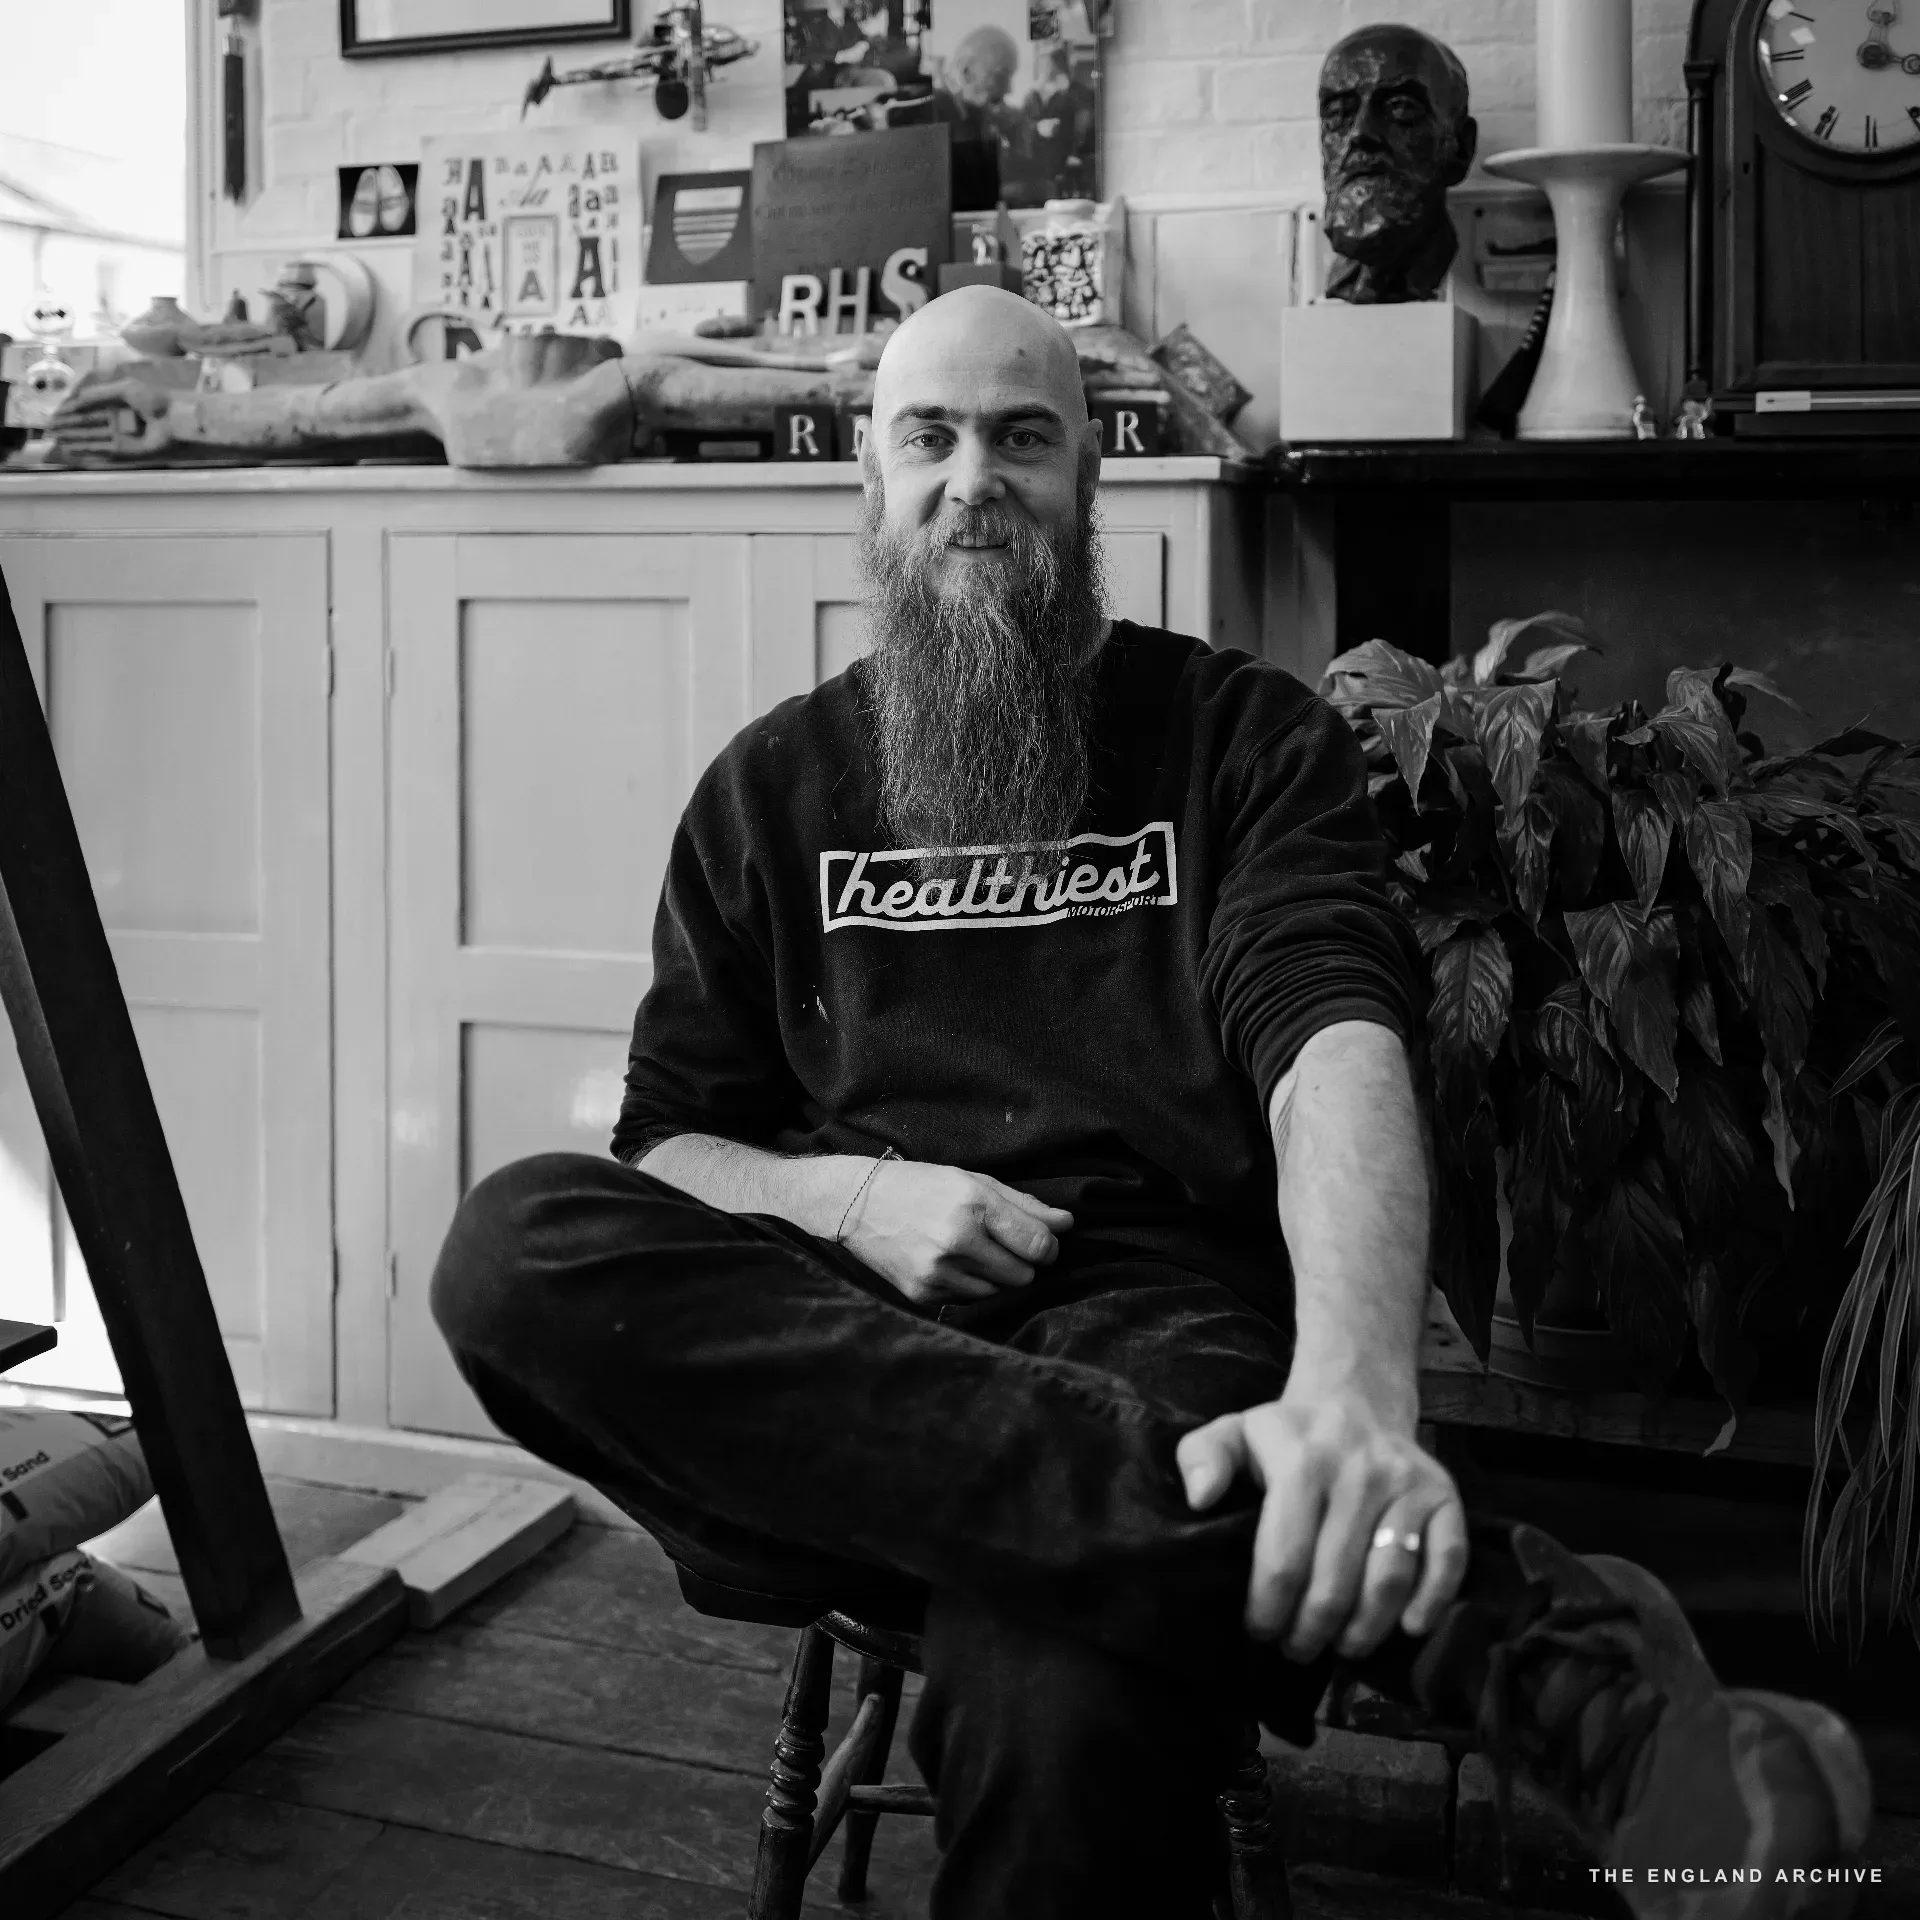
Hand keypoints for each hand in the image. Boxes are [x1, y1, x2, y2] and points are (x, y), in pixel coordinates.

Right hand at [49, 378, 179, 461]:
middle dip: (68, 426)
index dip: (71, 412)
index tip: (55, 415)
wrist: (174, 416)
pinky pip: (103, 450)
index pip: (89, 408)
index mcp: (117, 403)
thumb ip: (98, 394)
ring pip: (92, 437)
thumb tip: (74, 401)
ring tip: (56, 439)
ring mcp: (122, 435)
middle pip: (88, 424)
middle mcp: (118, 420)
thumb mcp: (123, 389)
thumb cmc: (153, 399)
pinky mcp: (127, 450)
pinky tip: (73, 449)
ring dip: (74, 438)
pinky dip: (88, 449)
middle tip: (50, 430)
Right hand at [841, 1159, 1072, 1306]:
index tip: (1044, 1242)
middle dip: (1022, 1262)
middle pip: (1024, 1274)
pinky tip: (950, 1263)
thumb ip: (1024, 1204)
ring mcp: (938, 1271)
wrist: (857, 1205)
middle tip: (1001, 1244)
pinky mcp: (923, 1293)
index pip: (1038, 1244)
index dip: (1049, 1246)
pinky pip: (971, 1300)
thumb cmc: (922, 1186)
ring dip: (996, 1276)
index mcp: (973, 1204)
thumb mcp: (973, 1181)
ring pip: (999, 1291)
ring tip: (970, 1251)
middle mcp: (957, 1240)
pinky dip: (970, 1285)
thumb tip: (1068, 1224)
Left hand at [1177, 1380, 1466, 1660]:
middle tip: (1297, 1649)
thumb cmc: (1287, 1435)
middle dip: (1312, 1630)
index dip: (1269, 1607)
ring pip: (1390, 1577)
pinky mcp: (1444, 1494)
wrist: (1356, 1399)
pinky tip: (1408, 1629)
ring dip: (1365, 1629)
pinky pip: (1448, 1557)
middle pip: (1336, 1579)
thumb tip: (1199, 1499)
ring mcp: (1407, 1483)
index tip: (1259, 1630)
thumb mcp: (1233, 1432)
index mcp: (1302, 1461)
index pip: (1284, 1556)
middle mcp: (1360, 1471)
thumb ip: (1202, 1458)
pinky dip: (1433, 1601)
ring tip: (1341, 1648)